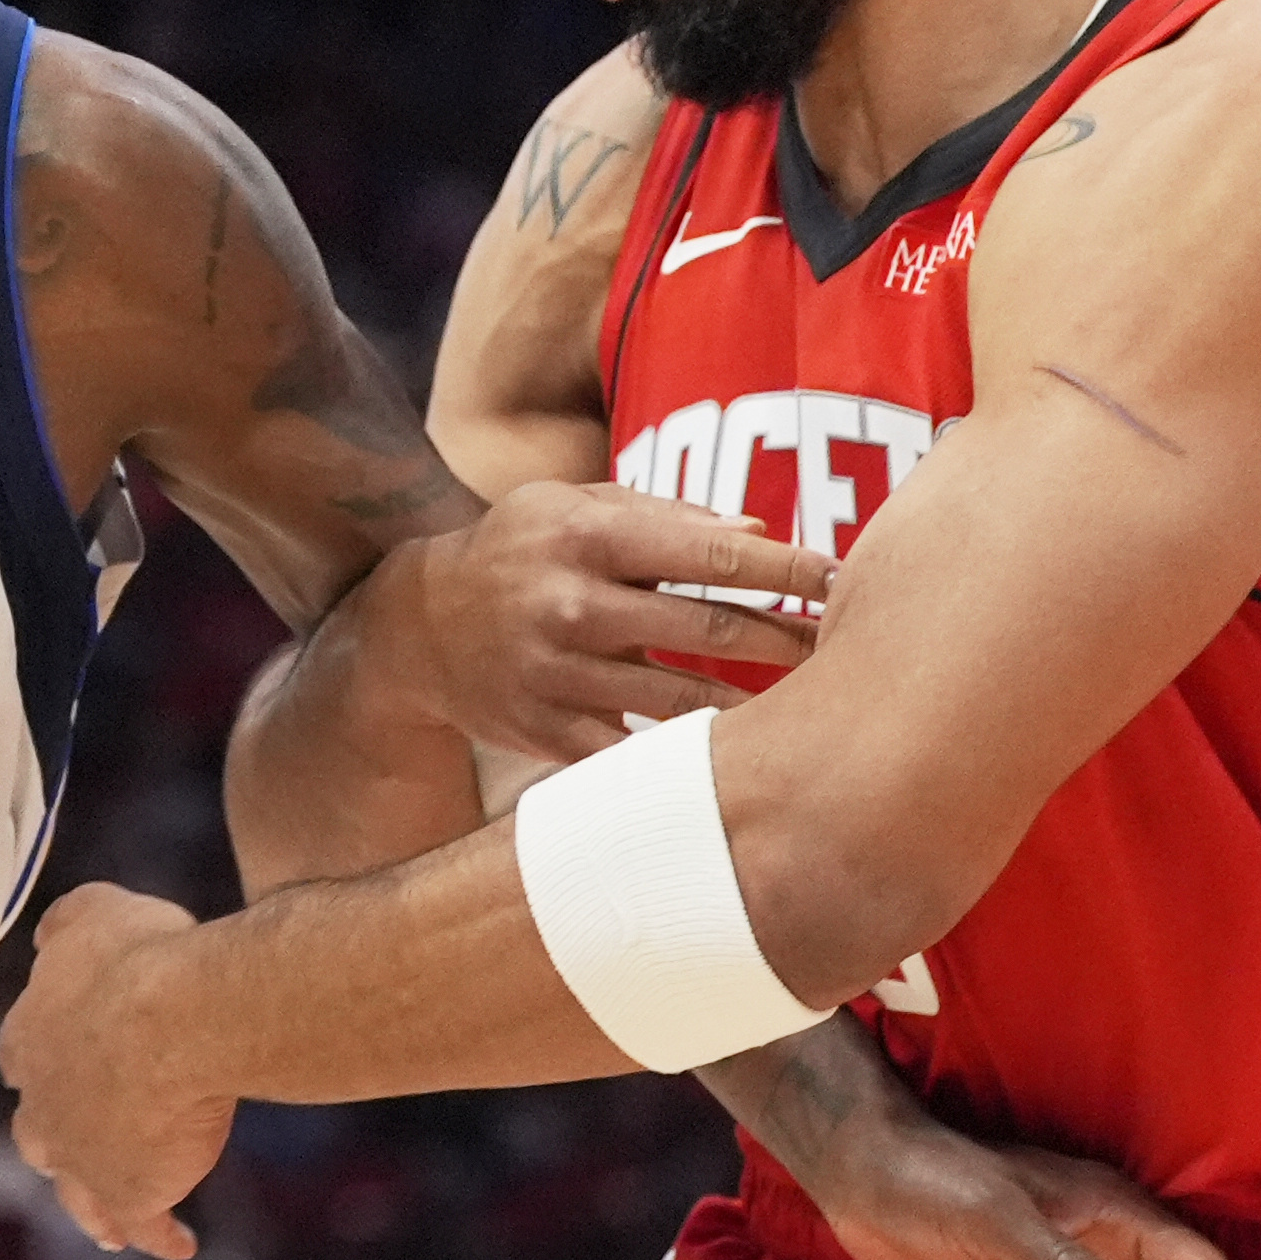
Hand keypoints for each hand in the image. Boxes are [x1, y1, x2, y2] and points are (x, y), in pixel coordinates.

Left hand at [0, 883, 236, 1259]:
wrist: (175, 1019)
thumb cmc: (136, 960)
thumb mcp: (92, 915)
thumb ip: (66, 928)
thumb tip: (47, 937)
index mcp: (29, 1042)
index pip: (22, 1059)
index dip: (43, 1065)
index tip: (57, 1066)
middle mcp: (42, 1108)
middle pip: (40, 1135)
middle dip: (58, 1139)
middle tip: (80, 1144)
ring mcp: (81, 1159)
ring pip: (78, 1195)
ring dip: (94, 1206)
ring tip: (108, 1226)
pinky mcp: (128, 1193)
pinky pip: (141, 1225)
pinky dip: (157, 1235)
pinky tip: (177, 1243)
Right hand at [377, 480, 830, 764]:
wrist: (417, 626)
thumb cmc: (521, 551)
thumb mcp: (572, 507)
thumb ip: (662, 516)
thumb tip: (757, 534)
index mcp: (584, 537)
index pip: (710, 554)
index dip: (787, 569)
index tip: (843, 579)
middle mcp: (568, 604)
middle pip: (707, 629)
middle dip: (786, 638)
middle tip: (841, 646)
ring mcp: (555, 673)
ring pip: (682, 700)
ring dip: (753, 704)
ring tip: (808, 705)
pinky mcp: (546, 731)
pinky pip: (636, 749)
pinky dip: (689, 752)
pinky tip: (737, 751)